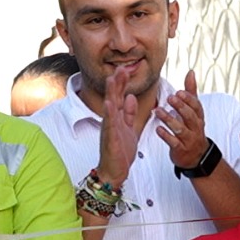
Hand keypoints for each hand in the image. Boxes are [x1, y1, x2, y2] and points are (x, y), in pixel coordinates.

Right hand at [96, 64, 140, 185]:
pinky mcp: (110, 138)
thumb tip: (130, 97)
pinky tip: (109, 103)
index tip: (125, 70)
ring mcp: (109, 129)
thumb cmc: (121, 152)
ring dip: (110, 93)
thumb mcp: (129, 129)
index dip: (122, 84)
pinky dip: (109, 113)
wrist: (114, 171)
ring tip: (111, 79)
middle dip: (117, 83)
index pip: (119, 97)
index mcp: (117, 118)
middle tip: (120, 68)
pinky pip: (110, 124)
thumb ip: (129, 113)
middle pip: (113, 98)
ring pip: (110, 108)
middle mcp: (111, 121)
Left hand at [156, 68, 209, 169]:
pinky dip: (166, 135)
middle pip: (190, 116)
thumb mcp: (193, 111)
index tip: (179, 92)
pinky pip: (174, 142)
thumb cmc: (192, 129)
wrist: (196, 155)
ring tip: (157, 111)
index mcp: (198, 117)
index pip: (197, 106)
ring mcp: (189, 139)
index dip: (189, 100)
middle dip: (181, 107)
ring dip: (169, 120)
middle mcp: (196, 127)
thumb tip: (190, 72)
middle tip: (170, 98)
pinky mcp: (180, 149)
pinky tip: (157, 129)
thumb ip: (191, 92)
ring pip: (180, 129)